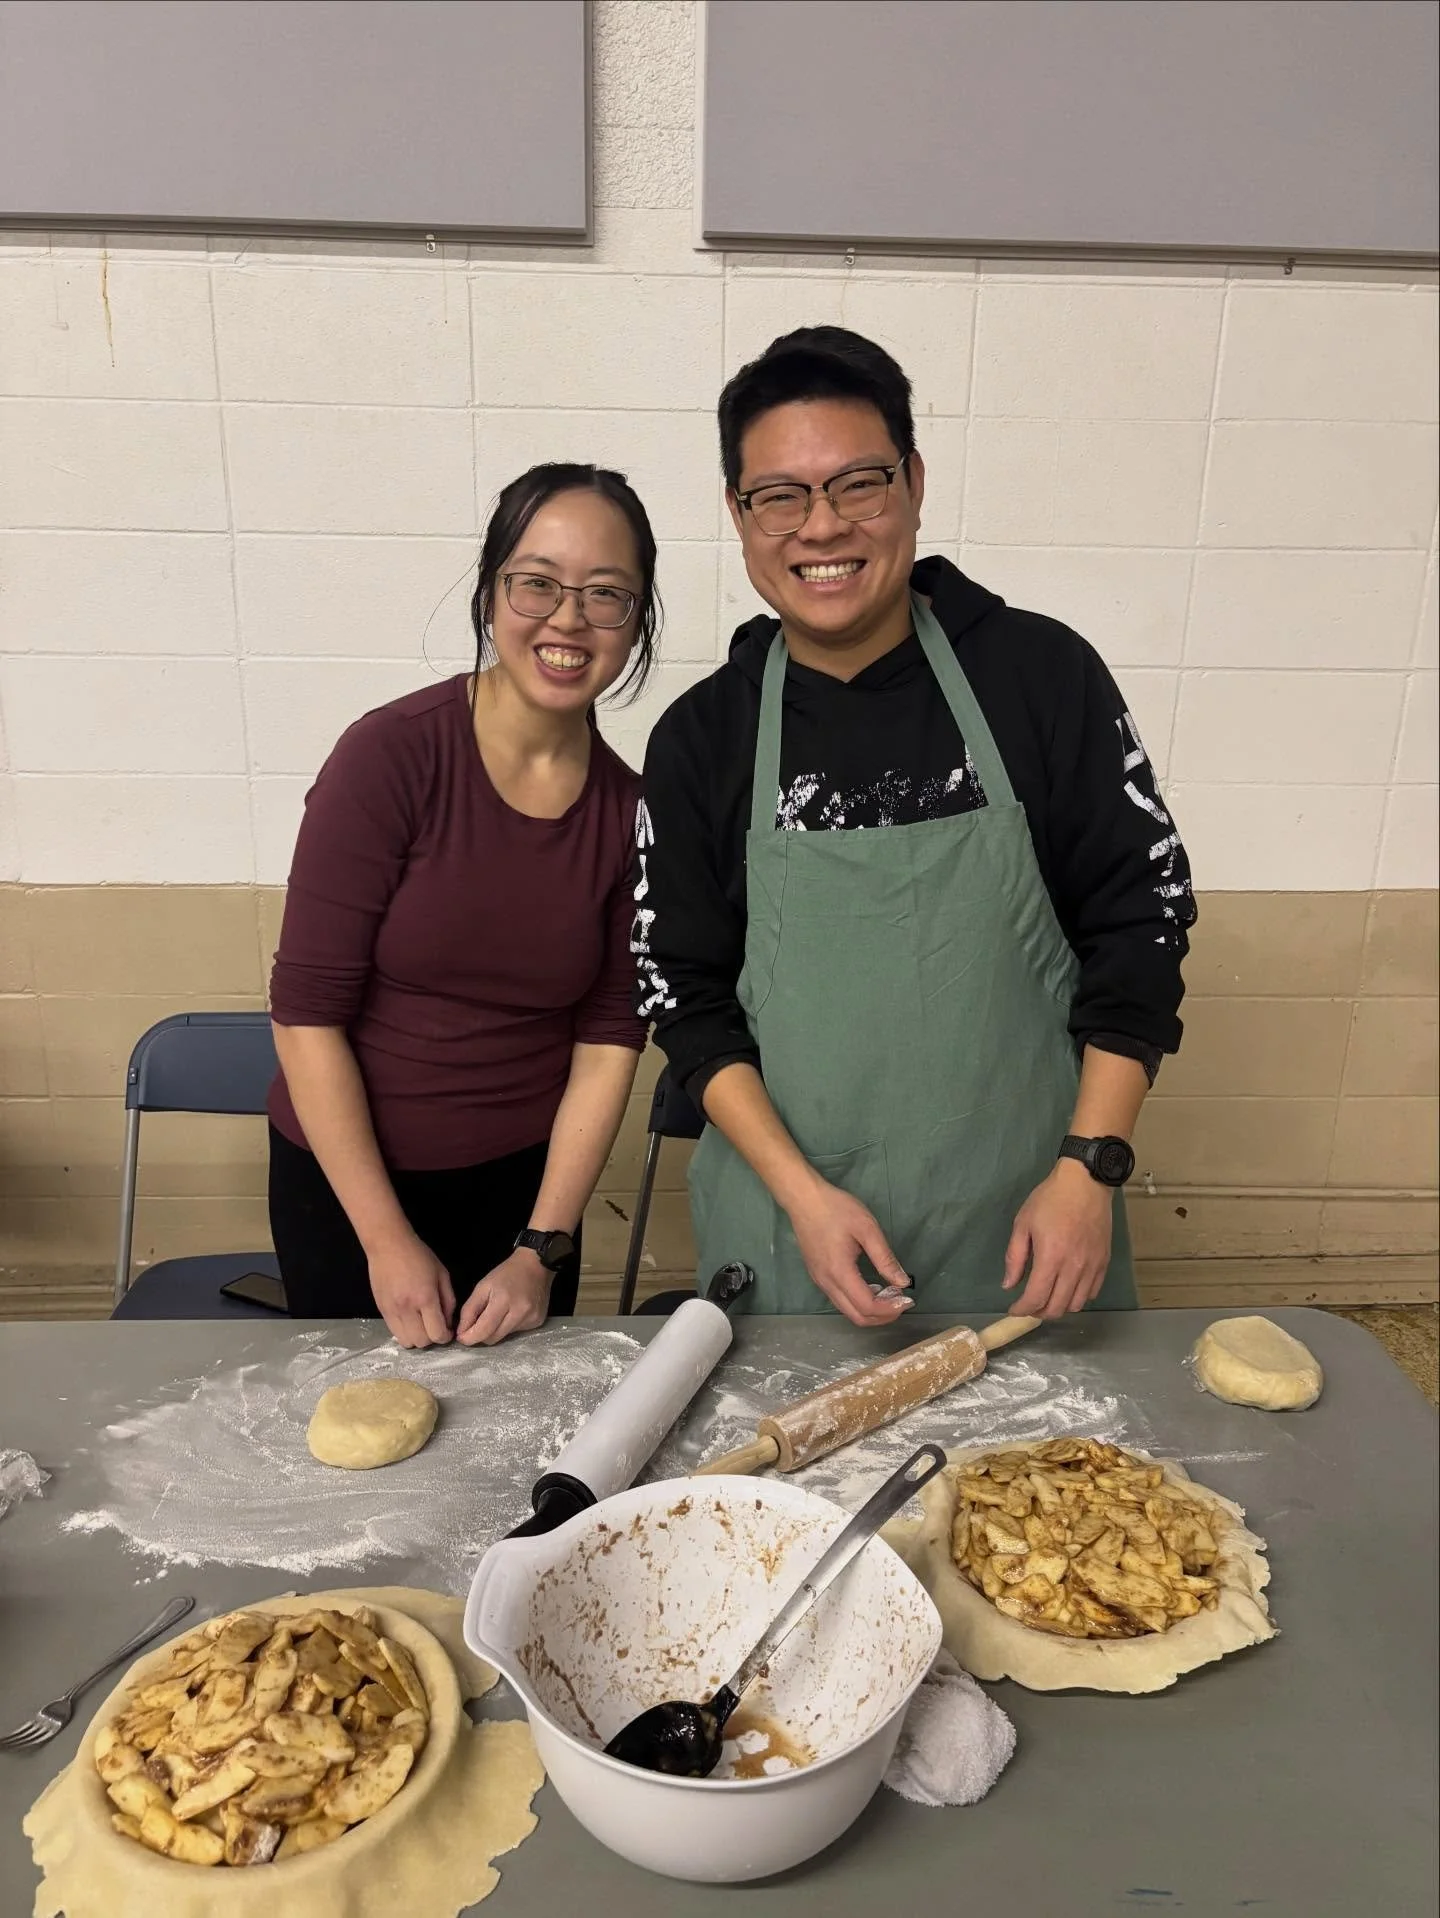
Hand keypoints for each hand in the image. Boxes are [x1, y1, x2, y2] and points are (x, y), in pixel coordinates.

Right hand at [367, 1233, 455, 1347]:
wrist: (388, 1245)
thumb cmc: (419, 1256)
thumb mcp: (442, 1274)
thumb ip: (448, 1301)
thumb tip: (448, 1322)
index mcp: (426, 1298)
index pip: (437, 1334)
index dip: (446, 1336)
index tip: (448, 1330)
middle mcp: (407, 1308)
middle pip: (421, 1342)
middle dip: (432, 1338)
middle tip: (435, 1326)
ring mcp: (392, 1311)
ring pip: (406, 1341)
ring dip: (417, 1338)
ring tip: (421, 1324)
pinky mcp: (381, 1311)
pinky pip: (394, 1333)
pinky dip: (404, 1332)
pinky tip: (409, 1320)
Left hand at [456, 1249, 552, 1346]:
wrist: (535, 1265)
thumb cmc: (506, 1273)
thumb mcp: (482, 1286)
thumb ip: (469, 1310)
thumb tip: (462, 1332)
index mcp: (503, 1300)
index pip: (484, 1330)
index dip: (469, 1337)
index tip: (461, 1337)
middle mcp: (520, 1312)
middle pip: (493, 1338)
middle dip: (481, 1335)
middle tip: (477, 1324)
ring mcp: (531, 1319)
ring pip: (504, 1337)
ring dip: (496, 1330)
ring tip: (498, 1313)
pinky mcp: (537, 1322)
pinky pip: (516, 1333)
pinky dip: (509, 1327)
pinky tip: (512, 1313)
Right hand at [785, 1177, 911, 1326]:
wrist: (803, 1199)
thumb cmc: (836, 1209)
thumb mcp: (867, 1228)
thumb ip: (885, 1258)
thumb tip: (903, 1282)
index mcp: (840, 1272)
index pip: (867, 1306)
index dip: (890, 1309)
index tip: (907, 1300)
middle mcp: (827, 1283)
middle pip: (857, 1317)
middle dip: (883, 1316)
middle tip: (901, 1302)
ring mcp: (820, 1281)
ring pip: (847, 1311)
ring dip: (871, 1310)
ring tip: (889, 1293)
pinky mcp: (817, 1276)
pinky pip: (840, 1300)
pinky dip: (859, 1302)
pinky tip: (871, 1286)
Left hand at [1002, 1159, 1113, 1318]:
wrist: (1086, 1183)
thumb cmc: (1050, 1200)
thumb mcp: (1023, 1224)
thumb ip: (1015, 1257)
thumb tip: (1009, 1285)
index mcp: (1051, 1258)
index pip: (1036, 1298)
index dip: (1022, 1309)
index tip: (1014, 1309)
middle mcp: (1074, 1268)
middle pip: (1057, 1308)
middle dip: (1039, 1312)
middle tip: (1029, 1304)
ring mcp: (1092, 1267)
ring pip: (1076, 1305)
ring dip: (1059, 1306)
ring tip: (1048, 1296)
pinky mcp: (1104, 1263)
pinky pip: (1092, 1293)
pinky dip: (1077, 1297)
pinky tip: (1067, 1287)